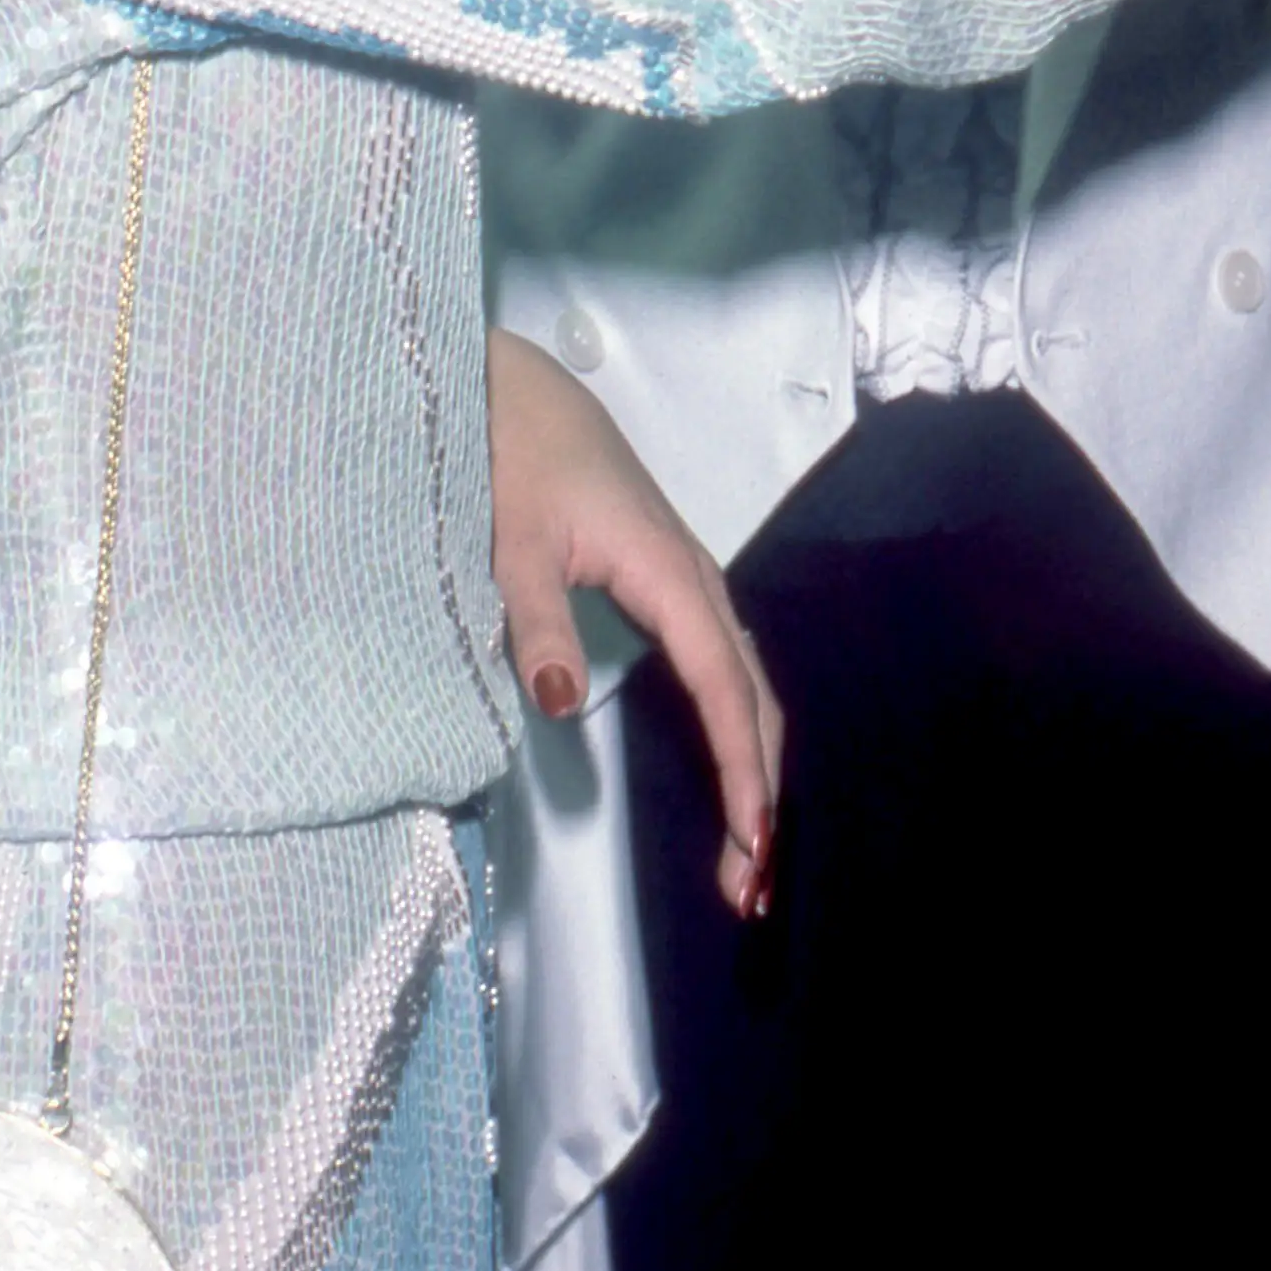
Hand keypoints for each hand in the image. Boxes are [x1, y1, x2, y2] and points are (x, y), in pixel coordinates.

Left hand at [488, 327, 782, 913]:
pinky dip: (736, 721)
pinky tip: (728, 760)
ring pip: (746, 678)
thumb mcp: (510, 544)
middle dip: (760, 787)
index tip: (749, 842)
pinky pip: (725, 661)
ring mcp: (687, 579)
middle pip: (755, 695)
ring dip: (754, 759)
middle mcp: (695, 580)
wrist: (511, 389)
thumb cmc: (511, 456)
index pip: (724, 689)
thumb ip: (535, 623)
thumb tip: (564, 704)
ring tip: (745, 842)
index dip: (741, 771)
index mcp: (669, 573)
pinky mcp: (669, 581)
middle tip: (747, 880)